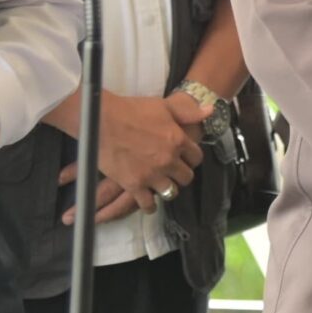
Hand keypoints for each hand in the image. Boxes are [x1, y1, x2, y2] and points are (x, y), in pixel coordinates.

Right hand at [59, 90, 209, 222]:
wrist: (101, 120)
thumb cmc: (132, 110)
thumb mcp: (163, 106)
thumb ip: (187, 111)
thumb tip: (210, 111)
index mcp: (178, 140)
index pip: (197, 157)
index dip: (191, 158)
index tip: (185, 158)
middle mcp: (169, 160)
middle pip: (186, 177)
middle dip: (181, 175)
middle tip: (173, 172)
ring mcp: (152, 175)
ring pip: (170, 192)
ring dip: (167, 189)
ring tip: (161, 185)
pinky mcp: (134, 185)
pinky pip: (148, 204)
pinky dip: (149, 205)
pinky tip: (148, 201)